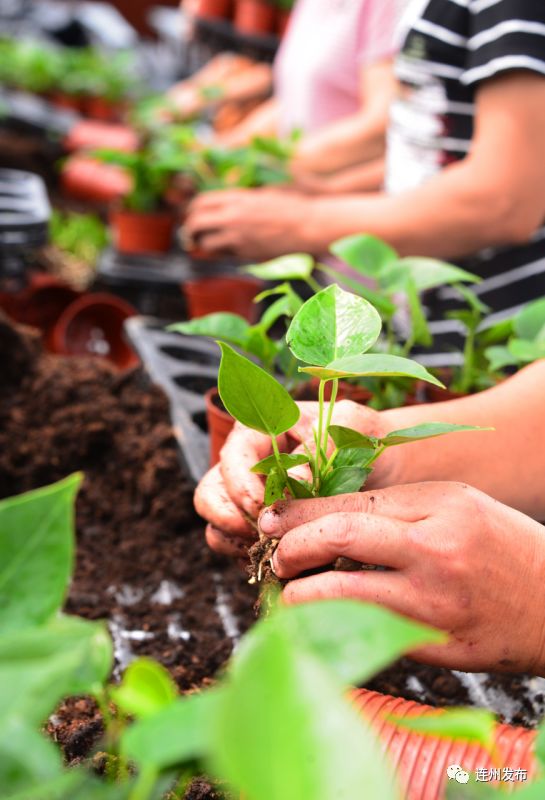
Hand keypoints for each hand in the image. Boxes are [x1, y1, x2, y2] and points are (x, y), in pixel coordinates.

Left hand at [184, 188, 314, 258]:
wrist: (310, 225)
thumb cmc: (292, 207)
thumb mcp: (263, 194)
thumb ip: (242, 199)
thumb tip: (226, 205)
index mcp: (238, 197)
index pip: (201, 202)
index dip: (192, 209)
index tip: (191, 215)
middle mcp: (234, 215)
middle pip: (196, 222)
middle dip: (190, 229)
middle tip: (190, 235)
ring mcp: (239, 236)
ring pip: (205, 243)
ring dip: (201, 245)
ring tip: (204, 245)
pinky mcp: (247, 253)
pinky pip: (223, 255)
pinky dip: (219, 254)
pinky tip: (224, 251)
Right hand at [194, 400, 396, 556]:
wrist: (387, 468)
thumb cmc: (363, 437)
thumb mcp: (348, 428)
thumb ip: (317, 448)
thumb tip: (292, 483)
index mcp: (259, 432)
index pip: (231, 459)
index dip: (241, 486)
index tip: (264, 507)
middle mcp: (246, 468)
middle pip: (210, 496)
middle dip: (230, 519)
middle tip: (261, 535)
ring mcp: (251, 504)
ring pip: (218, 529)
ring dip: (239, 544)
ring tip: (274, 551)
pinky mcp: (263, 534)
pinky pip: (242, 553)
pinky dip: (257, 562)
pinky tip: (286, 564)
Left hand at [258, 482, 544, 674]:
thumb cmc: (503, 546)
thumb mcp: (458, 506)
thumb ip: (397, 509)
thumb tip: (325, 520)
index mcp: (439, 506)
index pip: (350, 503)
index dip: (300, 513)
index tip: (271, 520)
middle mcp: (434, 550)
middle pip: (338, 539)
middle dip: (292, 548)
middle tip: (276, 558)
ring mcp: (435, 603)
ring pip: (341, 595)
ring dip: (300, 597)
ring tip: (289, 595)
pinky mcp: (435, 646)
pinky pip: (366, 636)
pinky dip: (334, 629)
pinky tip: (322, 624)